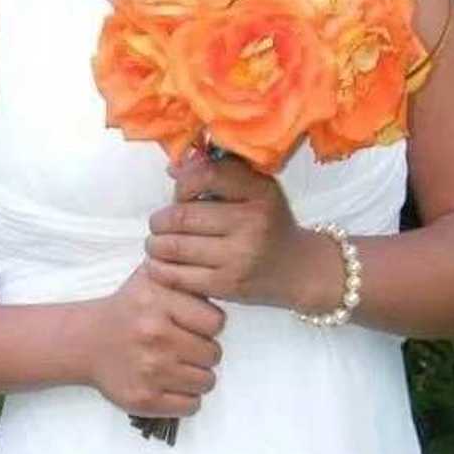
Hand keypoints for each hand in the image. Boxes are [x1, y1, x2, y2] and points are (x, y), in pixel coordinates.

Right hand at [86, 263, 224, 418]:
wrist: (86, 342)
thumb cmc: (127, 309)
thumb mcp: (152, 278)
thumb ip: (183, 273)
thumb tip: (216, 273)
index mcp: (158, 302)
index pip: (216, 322)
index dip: (209, 324)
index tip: (195, 325)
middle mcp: (154, 335)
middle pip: (213, 354)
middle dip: (204, 351)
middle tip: (186, 347)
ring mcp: (149, 370)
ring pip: (206, 381)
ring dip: (197, 375)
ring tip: (179, 364)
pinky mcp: (143, 399)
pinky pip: (191, 406)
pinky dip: (186, 397)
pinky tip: (172, 383)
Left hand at [145, 150, 325, 308]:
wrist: (298, 268)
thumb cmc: (269, 221)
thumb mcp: (257, 187)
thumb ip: (219, 171)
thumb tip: (173, 167)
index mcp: (259, 192)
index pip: (205, 176)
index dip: (182, 184)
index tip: (180, 193)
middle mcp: (250, 223)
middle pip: (182, 216)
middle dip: (160, 219)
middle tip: (158, 223)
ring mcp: (239, 257)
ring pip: (175, 247)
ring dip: (155, 244)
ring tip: (156, 242)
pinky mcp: (227, 286)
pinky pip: (179, 276)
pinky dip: (160, 269)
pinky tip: (159, 263)